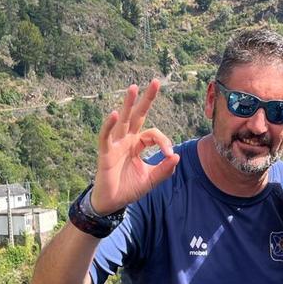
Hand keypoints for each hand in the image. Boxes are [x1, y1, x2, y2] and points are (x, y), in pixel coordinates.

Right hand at [90, 79, 179, 213]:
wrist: (112, 203)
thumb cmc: (129, 188)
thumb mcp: (151, 180)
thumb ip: (164, 170)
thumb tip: (176, 156)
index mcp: (138, 144)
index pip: (153, 134)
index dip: (164, 141)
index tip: (169, 154)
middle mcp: (127, 140)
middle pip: (137, 115)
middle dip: (146, 99)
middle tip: (156, 81)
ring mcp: (116, 145)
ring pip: (122, 120)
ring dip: (127, 104)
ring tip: (133, 88)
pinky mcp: (106, 153)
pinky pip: (106, 136)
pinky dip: (109, 125)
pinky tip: (114, 114)